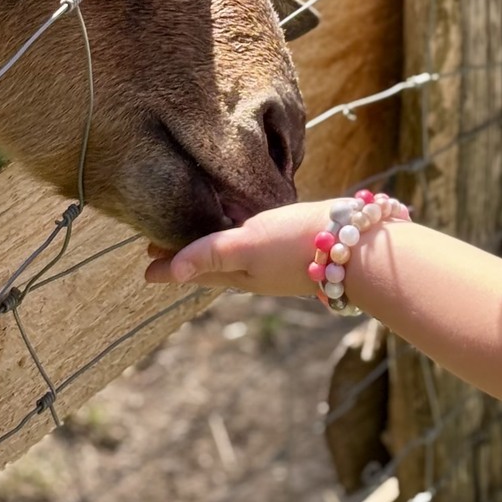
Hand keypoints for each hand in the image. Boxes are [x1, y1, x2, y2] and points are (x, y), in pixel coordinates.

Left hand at [144, 198, 326, 296]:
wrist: (355, 249)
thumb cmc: (296, 245)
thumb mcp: (248, 246)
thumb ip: (211, 254)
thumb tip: (169, 273)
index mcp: (238, 273)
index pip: (195, 270)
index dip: (171, 266)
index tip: (145, 265)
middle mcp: (255, 271)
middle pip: (212, 266)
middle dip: (187, 259)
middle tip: (162, 251)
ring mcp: (276, 261)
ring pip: (235, 259)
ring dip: (212, 251)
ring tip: (199, 240)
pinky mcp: (296, 246)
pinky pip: (258, 247)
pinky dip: (242, 241)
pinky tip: (250, 228)